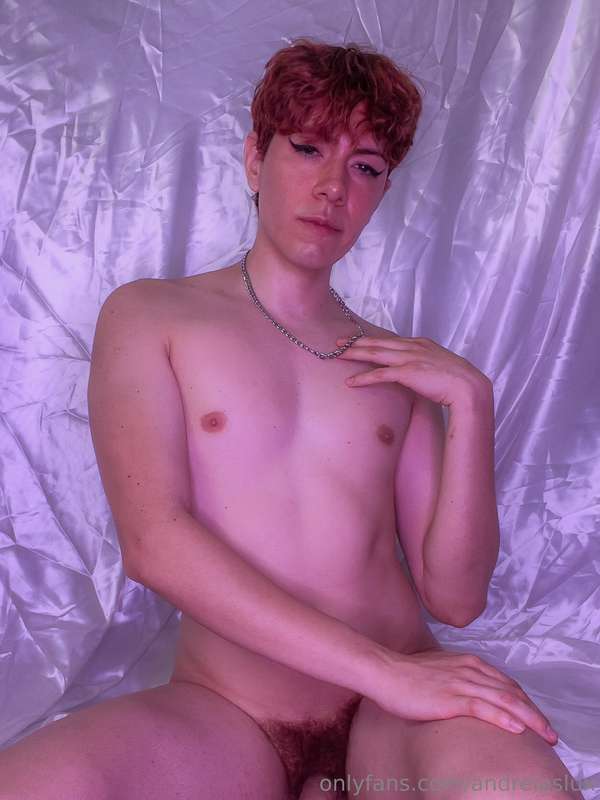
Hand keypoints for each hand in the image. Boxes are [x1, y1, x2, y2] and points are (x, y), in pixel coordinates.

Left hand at [336, 335, 490, 407]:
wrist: (469, 387)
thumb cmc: (457, 381)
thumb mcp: (439, 367)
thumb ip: (425, 365)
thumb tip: (416, 372)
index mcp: (421, 343)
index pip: (391, 339)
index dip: (372, 339)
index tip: (358, 339)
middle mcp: (413, 346)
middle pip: (378, 342)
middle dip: (356, 341)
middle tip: (338, 341)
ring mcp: (410, 358)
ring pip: (375, 353)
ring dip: (354, 353)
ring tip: (337, 355)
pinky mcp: (408, 372)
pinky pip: (380, 374)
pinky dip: (364, 378)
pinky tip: (350, 382)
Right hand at [369, 648, 558, 745]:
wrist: (384, 671)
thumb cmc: (407, 675)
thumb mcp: (440, 672)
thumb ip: (458, 678)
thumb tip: (468, 695)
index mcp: (468, 662)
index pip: (506, 683)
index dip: (525, 702)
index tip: (536, 719)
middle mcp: (469, 669)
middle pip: (512, 692)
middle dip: (535, 713)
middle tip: (550, 733)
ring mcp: (461, 682)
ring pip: (504, 700)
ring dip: (529, 718)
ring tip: (545, 735)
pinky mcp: (450, 697)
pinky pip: (484, 707)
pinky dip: (504, 718)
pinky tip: (517, 729)